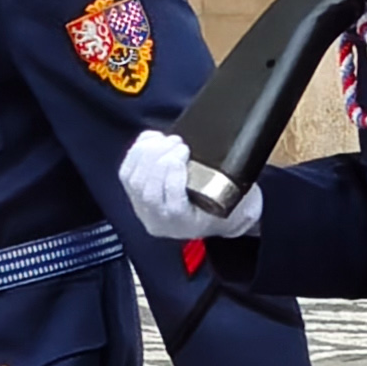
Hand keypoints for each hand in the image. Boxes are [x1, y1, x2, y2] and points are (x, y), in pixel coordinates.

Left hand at [122, 126, 260, 238]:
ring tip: (167, 141)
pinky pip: (126, 172)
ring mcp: (143, 209)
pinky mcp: (134, 194)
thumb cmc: (226, 206)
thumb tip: (239, 176)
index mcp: (185, 225)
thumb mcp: (238, 204)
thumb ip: (238, 194)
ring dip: (147, 153)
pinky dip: (136, 151)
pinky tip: (153, 140)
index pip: (170, 203)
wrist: (212, 217)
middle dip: (159, 159)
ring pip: (133, 180)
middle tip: (177, 143)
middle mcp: (159, 221)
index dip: (172, 173)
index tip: (185, 151)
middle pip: (147, 190)